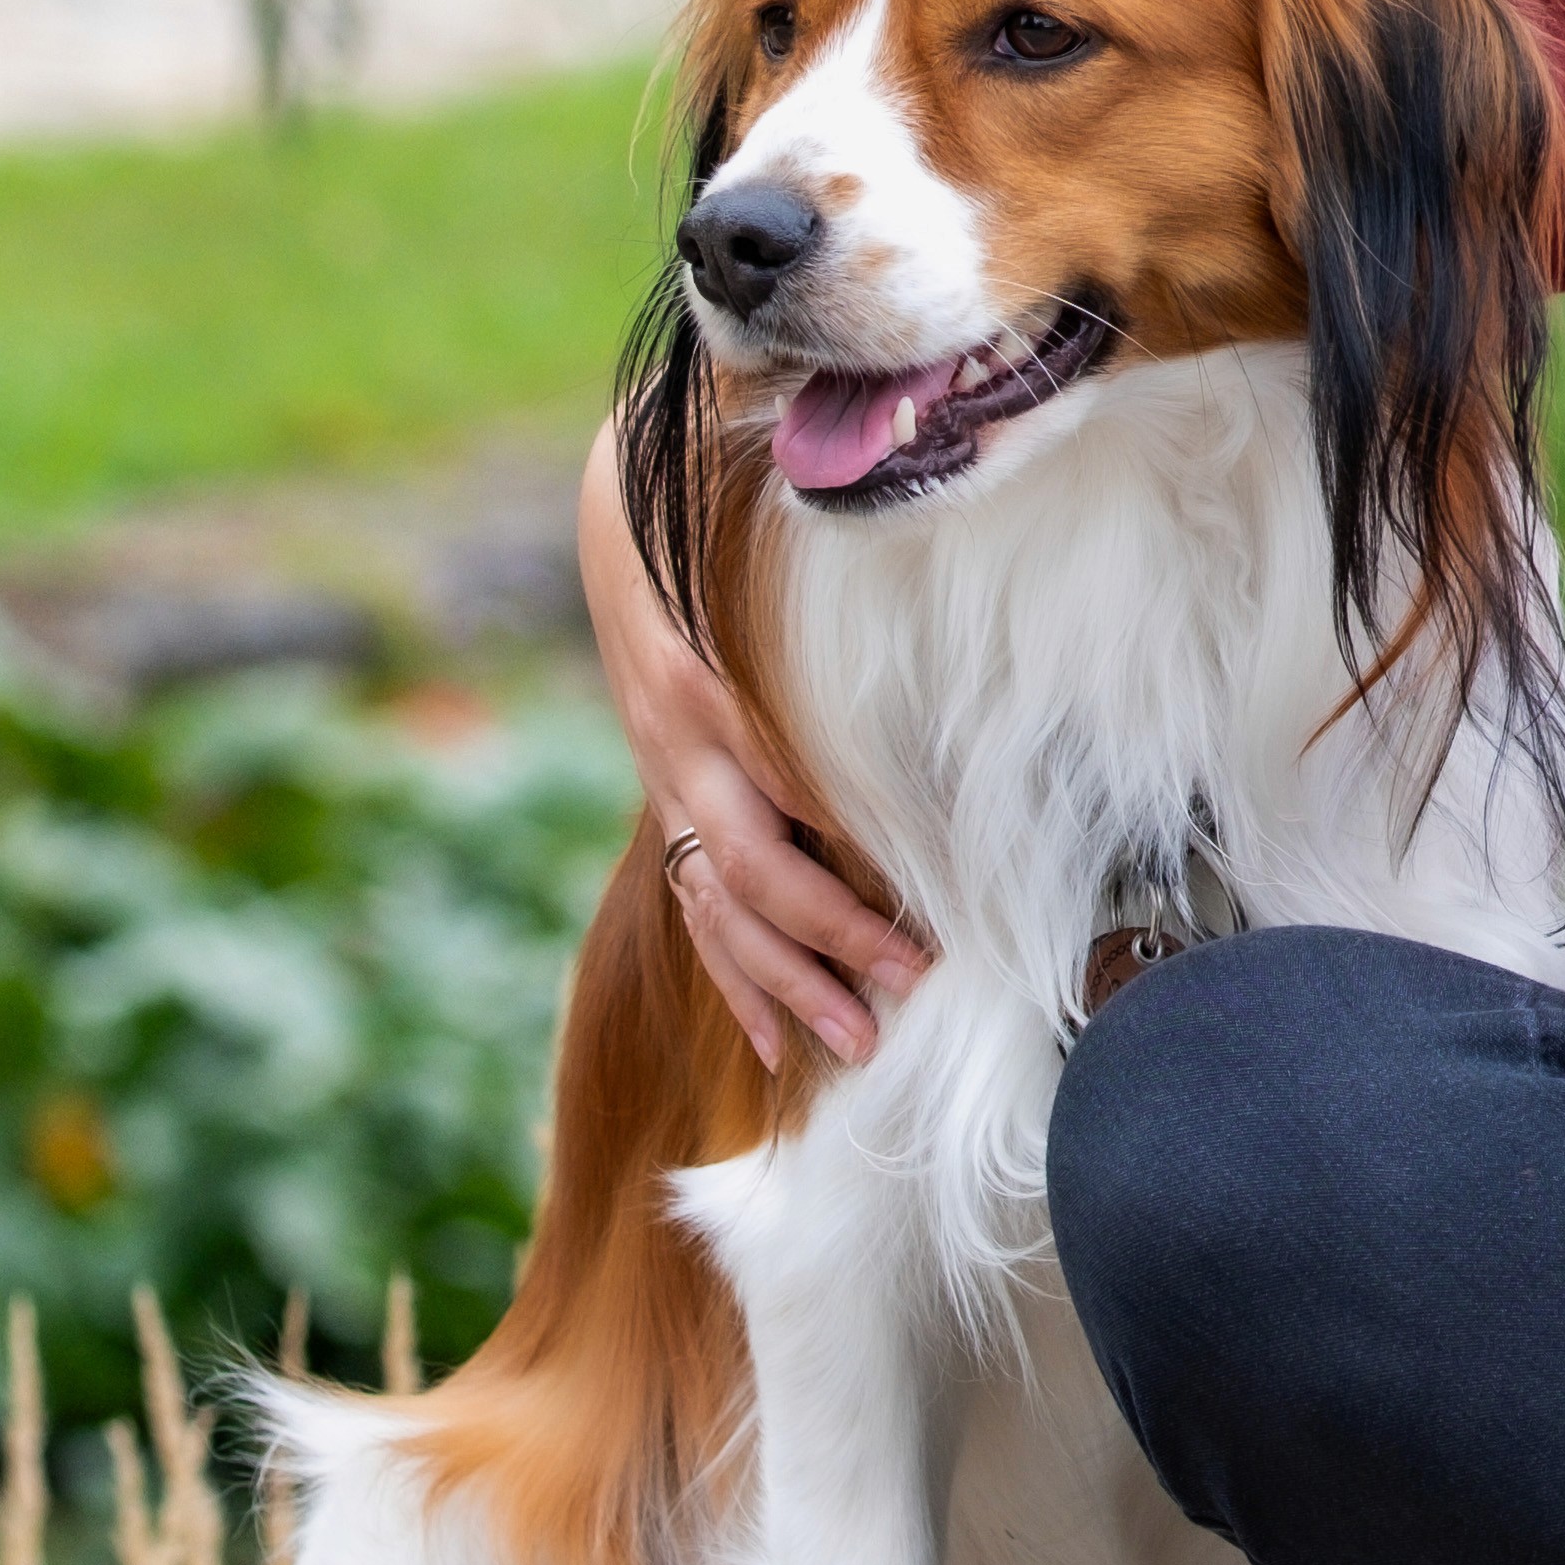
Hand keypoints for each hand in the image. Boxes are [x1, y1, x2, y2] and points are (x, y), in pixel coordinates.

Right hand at [573, 419, 930, 1067]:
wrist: (617, 521)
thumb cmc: (726, 533)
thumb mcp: (773, 561)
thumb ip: (843, 618)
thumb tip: (944, 667)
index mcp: (716, 689)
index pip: (802, 794)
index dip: (867, 854)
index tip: (948, 900)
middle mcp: (683, 749)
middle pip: (758, 870)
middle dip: (836, 940)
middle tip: (915, 986)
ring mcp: (666, 785)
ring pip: (721, 909)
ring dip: (788, 984)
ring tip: (857, 1043)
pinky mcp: (666, 804)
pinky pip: (696, 910)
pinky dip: (736, 979)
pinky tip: (774, 1042)